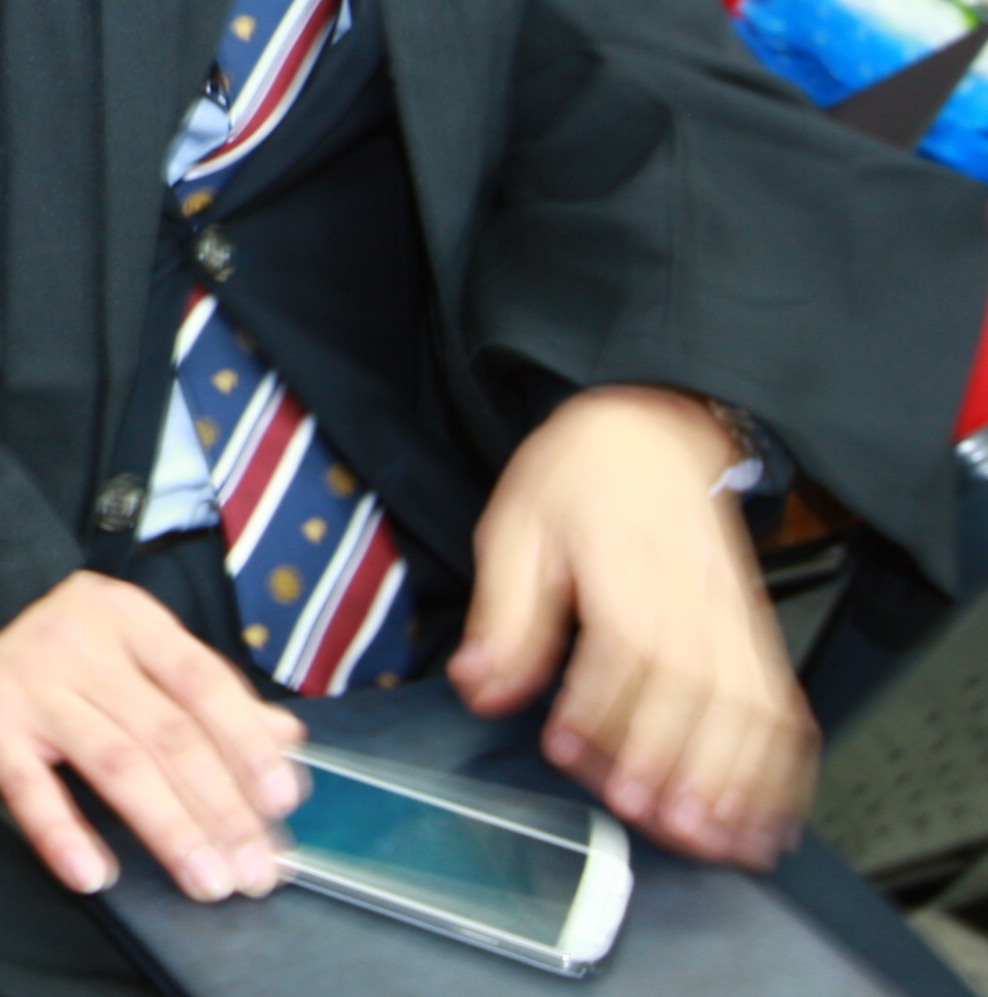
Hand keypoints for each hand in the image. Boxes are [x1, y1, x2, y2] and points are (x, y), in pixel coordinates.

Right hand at [0, 572, 306, 902]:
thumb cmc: (40, 629)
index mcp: (127, 621)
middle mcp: (84, 650)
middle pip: (168, 735)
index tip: (282, 800)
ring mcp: (33, 687)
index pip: (202, 683)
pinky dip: (63, 833)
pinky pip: (28, 786)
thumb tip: (283, 736)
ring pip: (115, 763)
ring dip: (169, 828)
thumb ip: (200, 685)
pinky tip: (94, 874)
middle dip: (221, 808)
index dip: (247, 743)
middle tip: (254, 870)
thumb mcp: (124, 635)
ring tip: (205, 880)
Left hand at [449, 385, 813, 865]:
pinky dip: (779, 766)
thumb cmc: (581, 475)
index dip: (600, 705)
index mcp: (624, 561)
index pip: (626, 644)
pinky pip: (781, 705)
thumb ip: (505, 614)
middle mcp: (691, 593)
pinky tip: (762, 813)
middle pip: (696, 687)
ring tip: (704, 832)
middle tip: (642, 811)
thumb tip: (479, 685)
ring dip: (732, 777)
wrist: (656, 427)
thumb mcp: (517, 526)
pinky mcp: (756, 634)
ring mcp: (734, 616)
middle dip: (670, 758)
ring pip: (749, 704)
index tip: (565, 749)